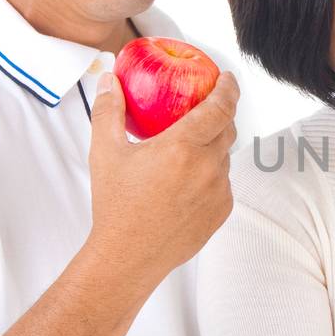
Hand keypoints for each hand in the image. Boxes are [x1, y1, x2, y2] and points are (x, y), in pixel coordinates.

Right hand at [86, 69, 240, 280]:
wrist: (128, 257)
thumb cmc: (116, 206)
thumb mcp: (106, 152)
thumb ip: (109, 111)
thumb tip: (110, 80)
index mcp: (183, 146)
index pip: (220, 106)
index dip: (228, 88)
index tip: (227, 79)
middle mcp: (207, 167)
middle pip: (227, 129)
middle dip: (220, 115)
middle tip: (203, 109)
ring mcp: (218, 191)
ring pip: (224, 158)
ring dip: (212, 148)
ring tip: (187, 151)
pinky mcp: (221, 212)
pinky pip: (223, 184)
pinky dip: (210, 175)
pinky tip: (187, 181)